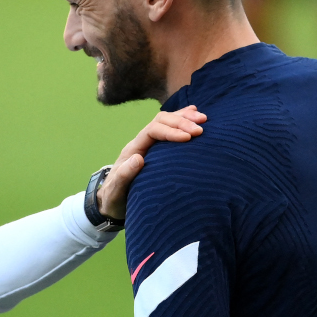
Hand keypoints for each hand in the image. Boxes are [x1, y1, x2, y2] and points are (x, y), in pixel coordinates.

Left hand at [97, 105, 205, 220]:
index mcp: (133, 149)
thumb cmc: (115, 198)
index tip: (188, 138)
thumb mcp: (117, 190)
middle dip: (181, 122)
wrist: (112, 201)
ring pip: (167, 121)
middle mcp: (141, 142)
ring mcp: (150, 144)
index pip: (153, 131)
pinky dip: (183, 120)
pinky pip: (170, 129)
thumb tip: (138, 158)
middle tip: (201, 129)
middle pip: (161, 121)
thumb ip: (125, 175)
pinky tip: (195, 115)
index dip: (171, 131)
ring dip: (184, 118)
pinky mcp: (157, 149)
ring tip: (204, 118)